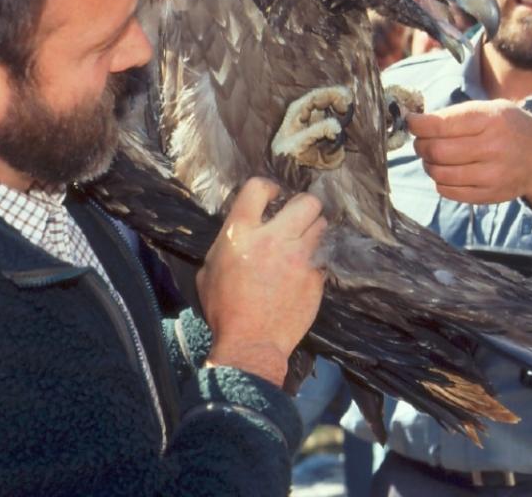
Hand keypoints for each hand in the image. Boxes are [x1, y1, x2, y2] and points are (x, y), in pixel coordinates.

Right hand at [197, 177, 326, 385]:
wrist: (250, 344)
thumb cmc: (224, 309)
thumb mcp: (209, 270)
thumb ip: (225, 243)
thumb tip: (237, 233)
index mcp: (240, 233)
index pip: (258, 187)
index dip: (268, 187)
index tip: (273, 196)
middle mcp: (273, 238)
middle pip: (306, 201)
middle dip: (303, 205)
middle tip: (297, 217)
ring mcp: (299, 257)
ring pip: (321, 225)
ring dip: (313, 230)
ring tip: (303, 242)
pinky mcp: (315, 277)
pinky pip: (323, 256)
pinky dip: (315, 259)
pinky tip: (304, 270)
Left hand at [406, 99, 531, 214]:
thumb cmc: (509, 128)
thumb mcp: (490, 109)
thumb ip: (454, 115)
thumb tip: (414, 122)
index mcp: (490, 120)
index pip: (440, 124)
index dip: (417, 124)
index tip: (411, 122)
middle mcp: (492, 147)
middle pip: (435, 150)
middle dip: (420, 145)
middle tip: (422, 141)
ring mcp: (491, 175)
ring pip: (438, 172)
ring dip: (428, 163)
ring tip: (435, 156)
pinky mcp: (487, 195)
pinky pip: (446, 191)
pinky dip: (440, 180)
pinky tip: (448, 170)